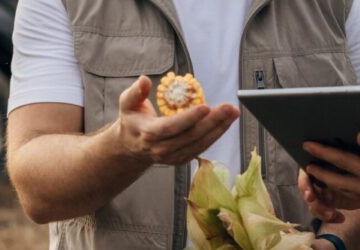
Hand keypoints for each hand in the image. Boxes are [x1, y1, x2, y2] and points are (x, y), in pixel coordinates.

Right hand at [110, 75, 238, 164]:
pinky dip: (216, 135)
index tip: (205, 107)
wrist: (131, 148)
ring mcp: (173, 157)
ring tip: (233, 113)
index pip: (170, 127)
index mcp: (148, 133)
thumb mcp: (127, 103)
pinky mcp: (182, 159)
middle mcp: (161, 149)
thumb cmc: (132, 120)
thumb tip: (144, 79)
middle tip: (228, 107)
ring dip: (219, 128)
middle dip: (212, 122)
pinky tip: (227, 122)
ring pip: (200, 143)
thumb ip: (136, 92)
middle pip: (190, 136)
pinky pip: (202, 147)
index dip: (189, 118)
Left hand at [302, 130, 359, 215]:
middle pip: (339, 179)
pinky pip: (358, 194)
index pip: (344, 162)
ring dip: (331, 180)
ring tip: (317, 171)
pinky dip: (346, 187)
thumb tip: (359, 134)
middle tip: (303, 161)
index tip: (307, 144)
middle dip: (320, 170)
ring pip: (347, 189)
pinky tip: (344, 181)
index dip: (324, 152)